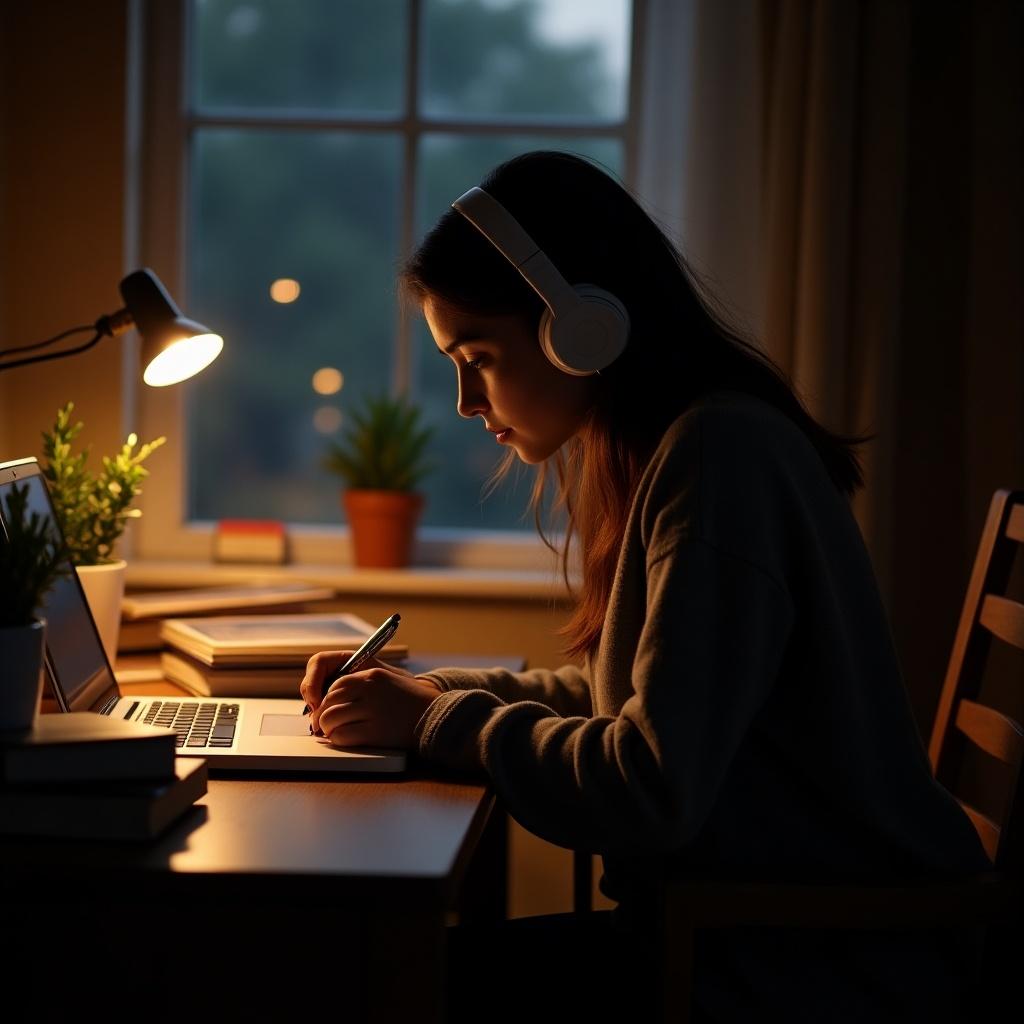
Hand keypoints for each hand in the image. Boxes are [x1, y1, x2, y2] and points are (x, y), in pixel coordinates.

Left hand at [300, 651, 442, 747]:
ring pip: (331, 719)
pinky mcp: (374, 732)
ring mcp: (372, 710)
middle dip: (322, 715)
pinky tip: (345, 740)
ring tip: (333, 733)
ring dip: (328, 729)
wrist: (436, 718)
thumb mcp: (388, 681)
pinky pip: (341, 736)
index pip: (336, 684)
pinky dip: (338, 740)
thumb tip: (331, 698)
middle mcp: (370, 690)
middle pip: (329, 702)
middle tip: (323, 725)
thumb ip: (363, 685)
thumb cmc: (411, 702)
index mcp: (372, 675)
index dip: (326, 698)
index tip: (325, 708)